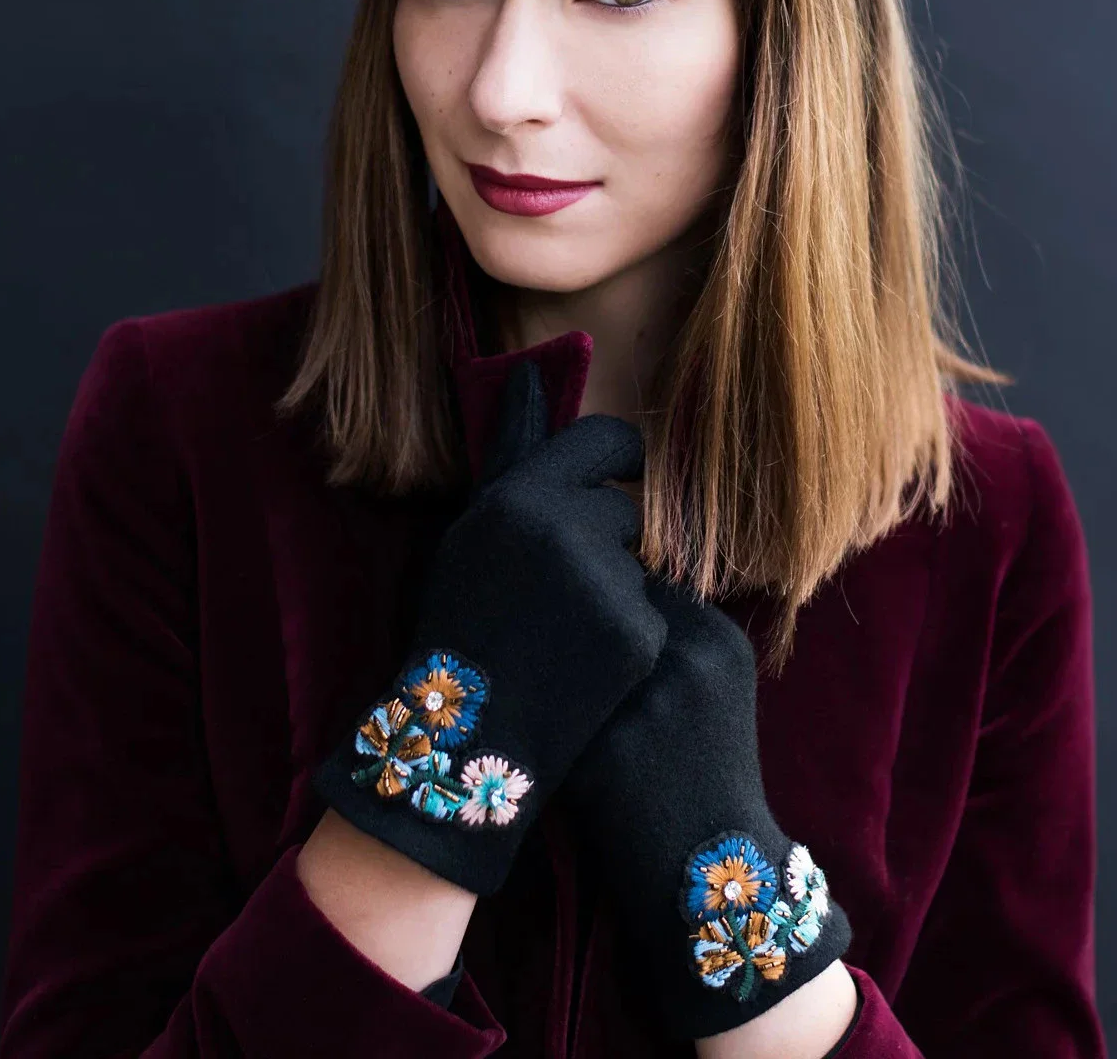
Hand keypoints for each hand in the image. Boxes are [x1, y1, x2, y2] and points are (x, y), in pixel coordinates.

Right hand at [312, 360, 667, 894]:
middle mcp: (562, 527)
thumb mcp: (472, 532)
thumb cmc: (462, 628)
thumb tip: (530, 375)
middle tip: (565, 596)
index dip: (620, 452)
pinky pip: (654, 614)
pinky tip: (589, 671)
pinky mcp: (637, 634)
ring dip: (617, 594)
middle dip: (608, 544)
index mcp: (517, 496)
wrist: (464, 741)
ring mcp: (604, 582)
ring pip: (639, 567)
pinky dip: (631, 641)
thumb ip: (511, 457)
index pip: (600, 438)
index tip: (628, 466)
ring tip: (566, 640)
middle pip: (623, 511)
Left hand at [561, 573, 853, 1042]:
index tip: (579, 597)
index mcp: (720, 639)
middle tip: (540, 618)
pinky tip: (530, 714)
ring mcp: (647, 708)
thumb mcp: (715, 684)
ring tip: (528, 661)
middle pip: (605, 606)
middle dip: (573, 613)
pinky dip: (535, 706)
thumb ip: (673, 630)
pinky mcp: (606, 754)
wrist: (712, 862)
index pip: (643, 579)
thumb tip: (599, 574)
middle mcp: (688, 663)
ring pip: (570, 649)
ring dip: (545, 653)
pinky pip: (549, 702)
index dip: (606, 590)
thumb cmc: (706, 766)